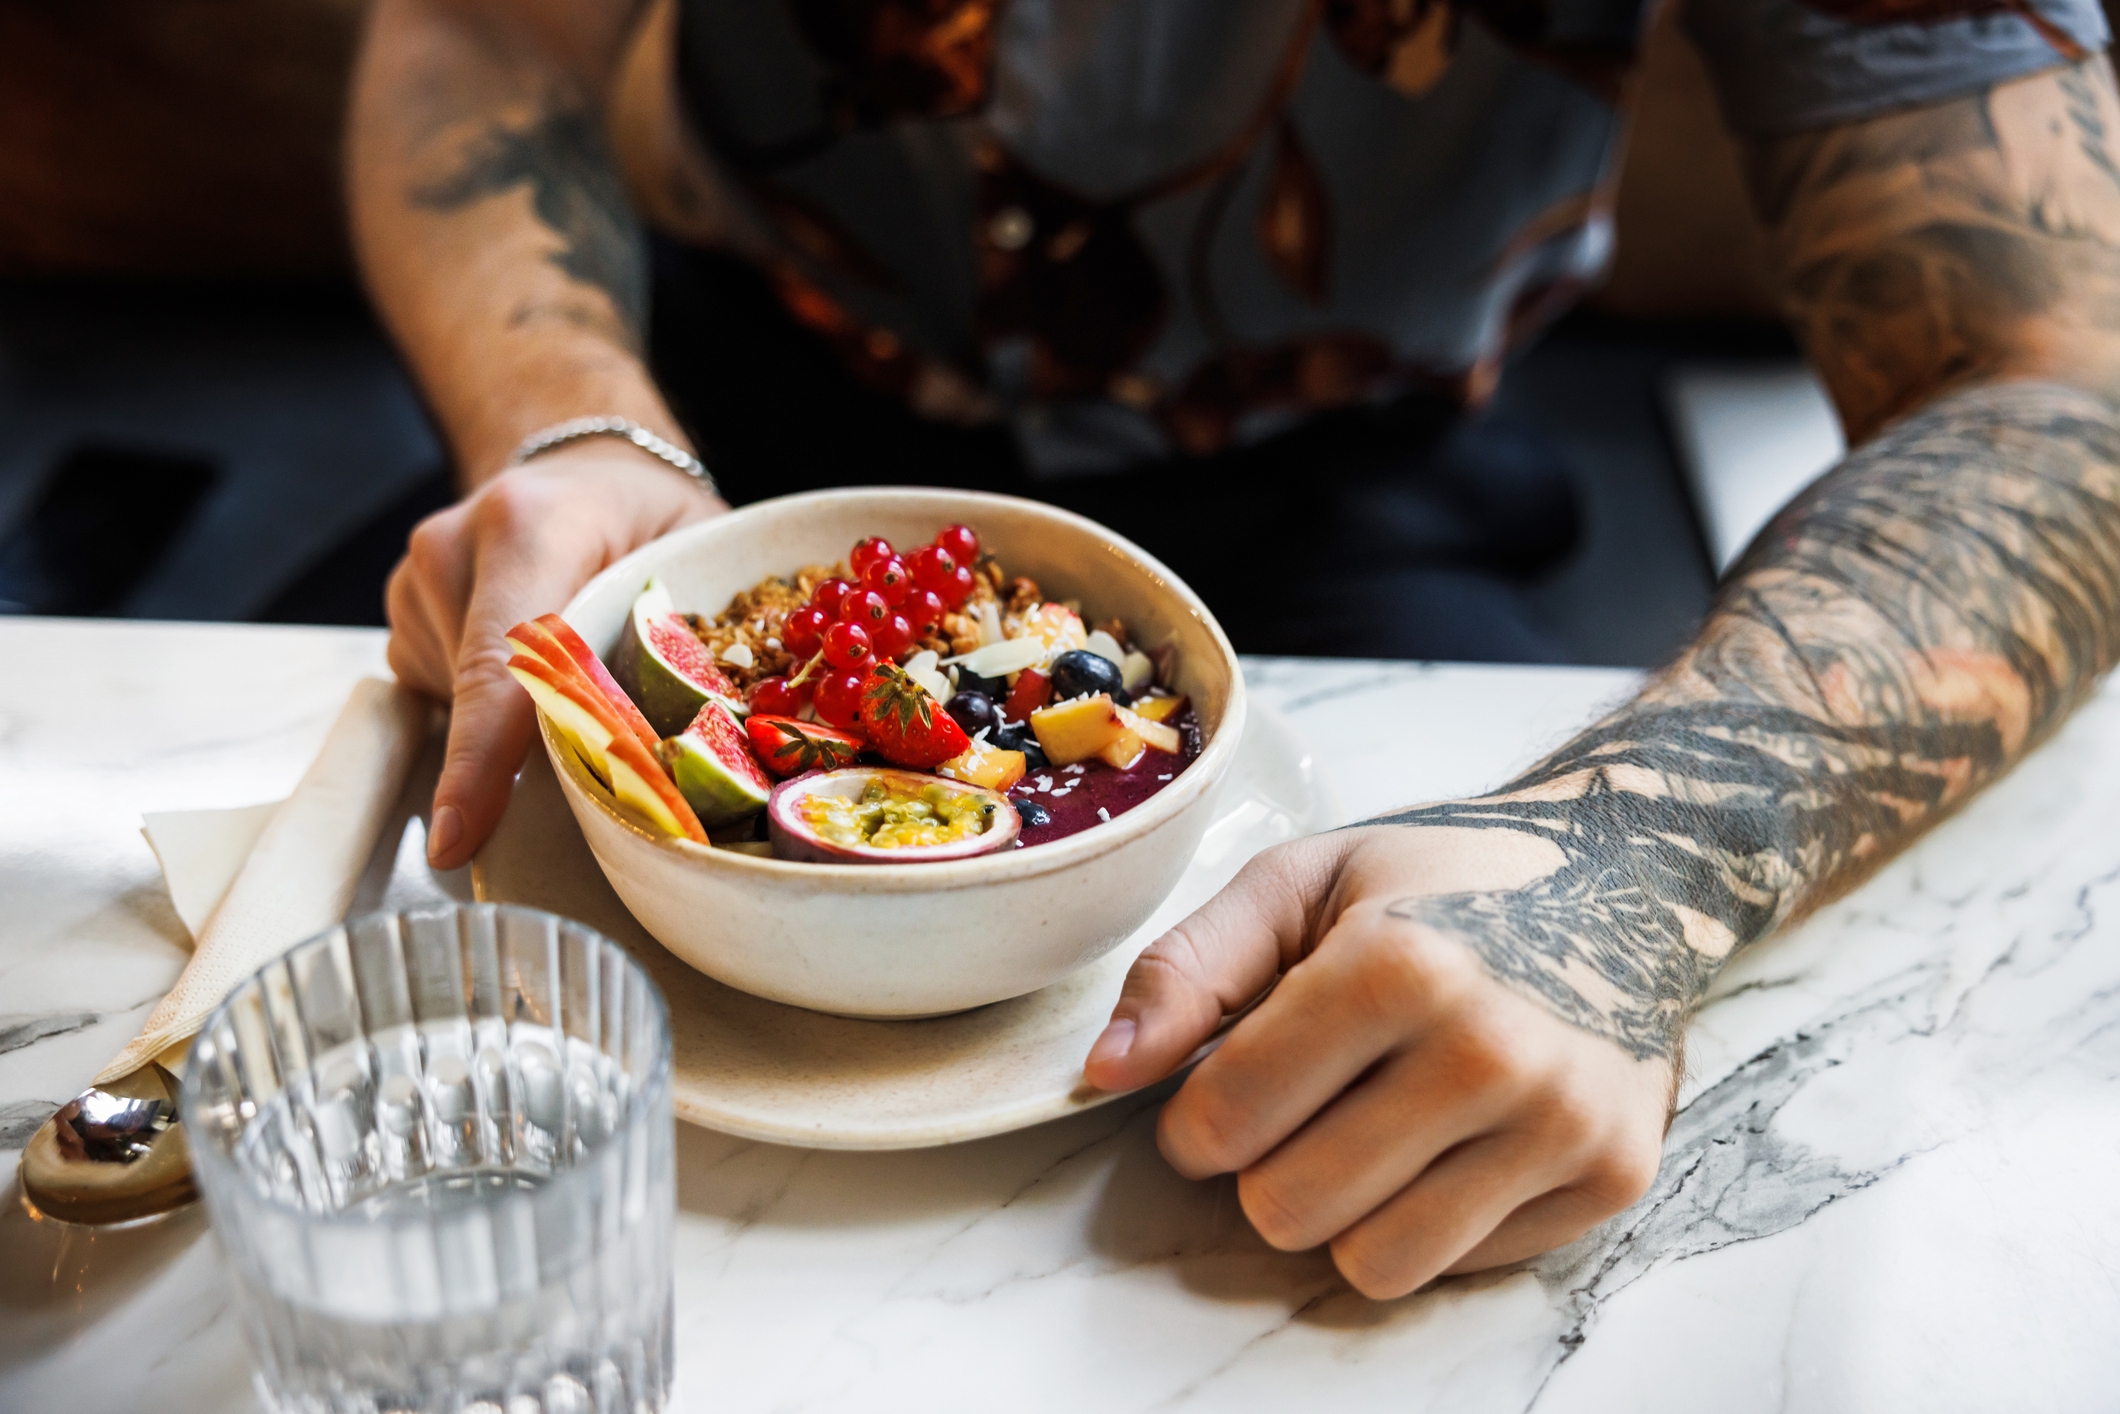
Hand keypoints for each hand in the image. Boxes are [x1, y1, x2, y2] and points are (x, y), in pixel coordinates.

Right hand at [386, 445, 723, 866]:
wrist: (586, 469)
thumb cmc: (649, 518)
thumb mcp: (696, 555)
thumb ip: (693, 635)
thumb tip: (699, 748)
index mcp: (531, 526)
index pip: (501, 663)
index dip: (482, 759)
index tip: (459, 836)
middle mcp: (453, 548)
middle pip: (480, 700)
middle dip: (533, 753)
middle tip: (605, 764)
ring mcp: (415, 580)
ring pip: (460, 707)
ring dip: (519, 725)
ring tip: (577, 671)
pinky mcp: (403, 611)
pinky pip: (443, 696)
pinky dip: (491, 710)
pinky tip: (534, 669)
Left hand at [1083, 821, 1673, 1298]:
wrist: (1626, 875)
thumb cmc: (1440, 878)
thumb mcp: (1300, 880)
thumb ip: (1189, 969)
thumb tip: (1105, 1071)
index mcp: (1398, 965)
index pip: (1225, 1121)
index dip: (1195, 1119)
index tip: (1222, 1088)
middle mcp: (1490, 1053)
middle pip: (1288, 1209)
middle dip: (1266, 1168)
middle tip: (1305, 1105)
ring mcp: (1561, 1123)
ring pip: (1376, 1263)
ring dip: (1347, 1211)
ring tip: (1372, 1126)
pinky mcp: (1611, 1176)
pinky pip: (1461, 1266)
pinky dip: (1434, 1217)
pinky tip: (1455, 1135)